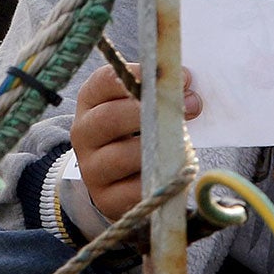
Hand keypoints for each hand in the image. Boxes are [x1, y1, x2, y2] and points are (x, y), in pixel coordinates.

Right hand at [69, 63, 203, 221]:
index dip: (139, 76)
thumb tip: (190, 90)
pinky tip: (172, 173)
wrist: (118, 180)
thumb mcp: (141, 106)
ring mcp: (91, 167)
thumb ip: (162, 94)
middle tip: (186, 109)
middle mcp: (84, 132)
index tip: (168, 77)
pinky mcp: (105, 198)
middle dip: (152, 111)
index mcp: (90, 100)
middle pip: (110, 117)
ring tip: (182, 145)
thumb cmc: (137, 132)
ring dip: (157, 150)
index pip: (106, 80)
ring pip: (122, 156)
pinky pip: (133, 190)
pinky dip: (157, 180)